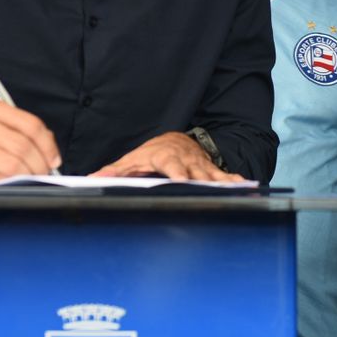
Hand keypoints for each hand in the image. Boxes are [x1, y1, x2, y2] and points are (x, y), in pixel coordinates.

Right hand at [0, 97, 60, 182]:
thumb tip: (51, 153)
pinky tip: (13, 184)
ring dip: (28, 177)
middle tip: (44, 174)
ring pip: (13, 166)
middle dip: (40, 165)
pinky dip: (12, 185)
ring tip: (31, 180)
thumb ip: (21, 131)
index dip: (48, 146)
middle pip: (24, 147)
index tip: (54, 159)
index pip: (31, 125)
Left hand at [91, 131, 242, 181]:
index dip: (177, 175)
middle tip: (210, 196)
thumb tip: (90, 180)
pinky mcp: (212, 170)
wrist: (175, 140)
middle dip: (203, 184)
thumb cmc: (151, 154)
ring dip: (223, 184)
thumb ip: (113, 172)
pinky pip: (226, 175)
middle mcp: (185, 161)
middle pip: (195, 174)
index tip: (182, 183)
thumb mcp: (130, 160)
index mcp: (164, 158)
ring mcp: (201, 166)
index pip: (171, 167)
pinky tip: (247, 188)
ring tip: (235, 192)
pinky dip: (236, 181)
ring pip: (213, 175)